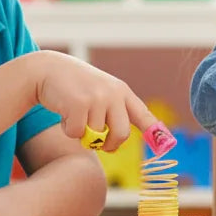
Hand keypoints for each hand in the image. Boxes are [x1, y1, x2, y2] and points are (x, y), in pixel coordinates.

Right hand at [31, 51, 156, 151]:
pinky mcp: (80, 103)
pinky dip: (67, 129)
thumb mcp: (101, 93)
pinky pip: (76, 133)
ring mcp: (98, 97)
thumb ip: (113, 113)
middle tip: (98, 142)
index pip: (143, 114)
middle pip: (121, 134)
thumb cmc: (76, 87)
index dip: (155, 131)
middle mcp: (114, 94)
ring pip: (95, 136)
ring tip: (75, 114)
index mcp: (122, 92)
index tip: (167, 145)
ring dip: (81, 133)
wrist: (48, 69)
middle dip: (109, 145)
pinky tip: (64, 112)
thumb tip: (118, 144)